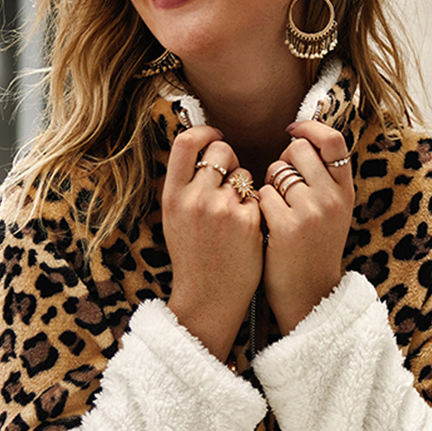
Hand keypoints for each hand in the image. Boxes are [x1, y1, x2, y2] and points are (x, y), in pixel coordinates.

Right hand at [162, 126, 263, 361]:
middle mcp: (195, 199)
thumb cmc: (193, 258)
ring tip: (235, 216)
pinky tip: (247, 231)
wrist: (208, 298)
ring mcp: (223, 210)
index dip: (204, 132)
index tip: (214, 137)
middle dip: (230, 159)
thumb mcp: (175, 219)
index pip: (186, 142)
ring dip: (244, 187)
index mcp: (172, 196)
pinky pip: (259, 197)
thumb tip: (200, 146)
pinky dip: (257, 208)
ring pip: (244, 173)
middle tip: (230, 180)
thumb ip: (185, 186)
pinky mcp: (249, 222)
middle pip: (221, 150)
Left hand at [259, 121, 354, 334]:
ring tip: (275, 213)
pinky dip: (257, 207)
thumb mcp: (332, 214)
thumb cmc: (312, 254)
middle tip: (280, 189)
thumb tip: (301, 138)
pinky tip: (264, 227)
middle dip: (282, 162)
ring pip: (277, 170)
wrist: (310, 298)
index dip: (310, 127)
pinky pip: (261, 194)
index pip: (333, 140)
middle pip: (298, 150)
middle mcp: (332, 198)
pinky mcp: (287, 227)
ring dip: (268, 186)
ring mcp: (311, 212)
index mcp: (346, 192)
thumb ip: (323, 180)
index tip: (293, 130)